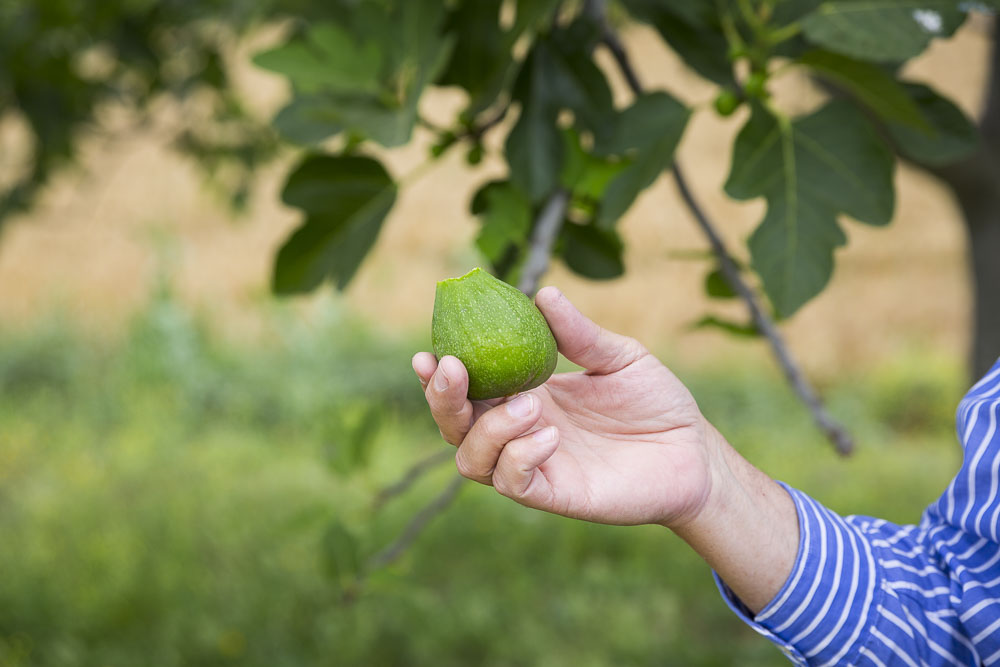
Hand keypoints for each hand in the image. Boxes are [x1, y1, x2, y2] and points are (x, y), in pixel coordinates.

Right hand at [412, 287, 721, 527]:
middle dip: (441, 399)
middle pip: (455, 426)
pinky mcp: (556, 494)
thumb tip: (543, 293)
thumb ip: (579, 334)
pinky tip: (548, 436)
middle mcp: (520, 431)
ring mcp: (535, 465)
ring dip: (487, 429)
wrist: (696, 452)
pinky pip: (514, 482)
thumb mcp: (619, 356)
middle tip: (452, 367)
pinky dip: (518, 458)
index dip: (441, 374)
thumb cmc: (657, 403)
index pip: (468, 389)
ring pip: (472, 460)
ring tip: (527, 405)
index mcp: (527, 394)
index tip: (428, 351)